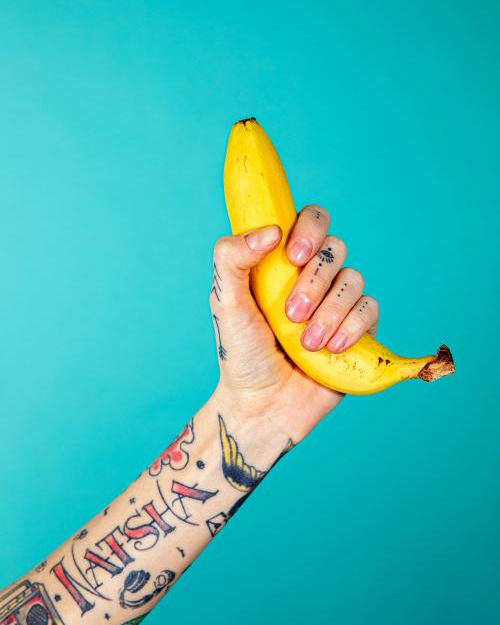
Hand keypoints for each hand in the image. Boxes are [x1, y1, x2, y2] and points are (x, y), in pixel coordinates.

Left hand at [210, 205, 378, 442]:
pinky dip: (352, 326)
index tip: (293, 255)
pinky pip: (371, 309)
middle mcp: (313, 277)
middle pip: (336, 248)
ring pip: (354, 279)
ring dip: (330, 311)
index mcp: (283, 261)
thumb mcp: (225, 303)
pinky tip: (330, 349)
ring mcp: (338, 303)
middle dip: (314, 281)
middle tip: (291, 315)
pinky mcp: (358, 330)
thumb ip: (231, 258)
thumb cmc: (241, 353)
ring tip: (306, 342)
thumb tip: (271, 231)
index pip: (311, 220)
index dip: (310, 228)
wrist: (262, 405)